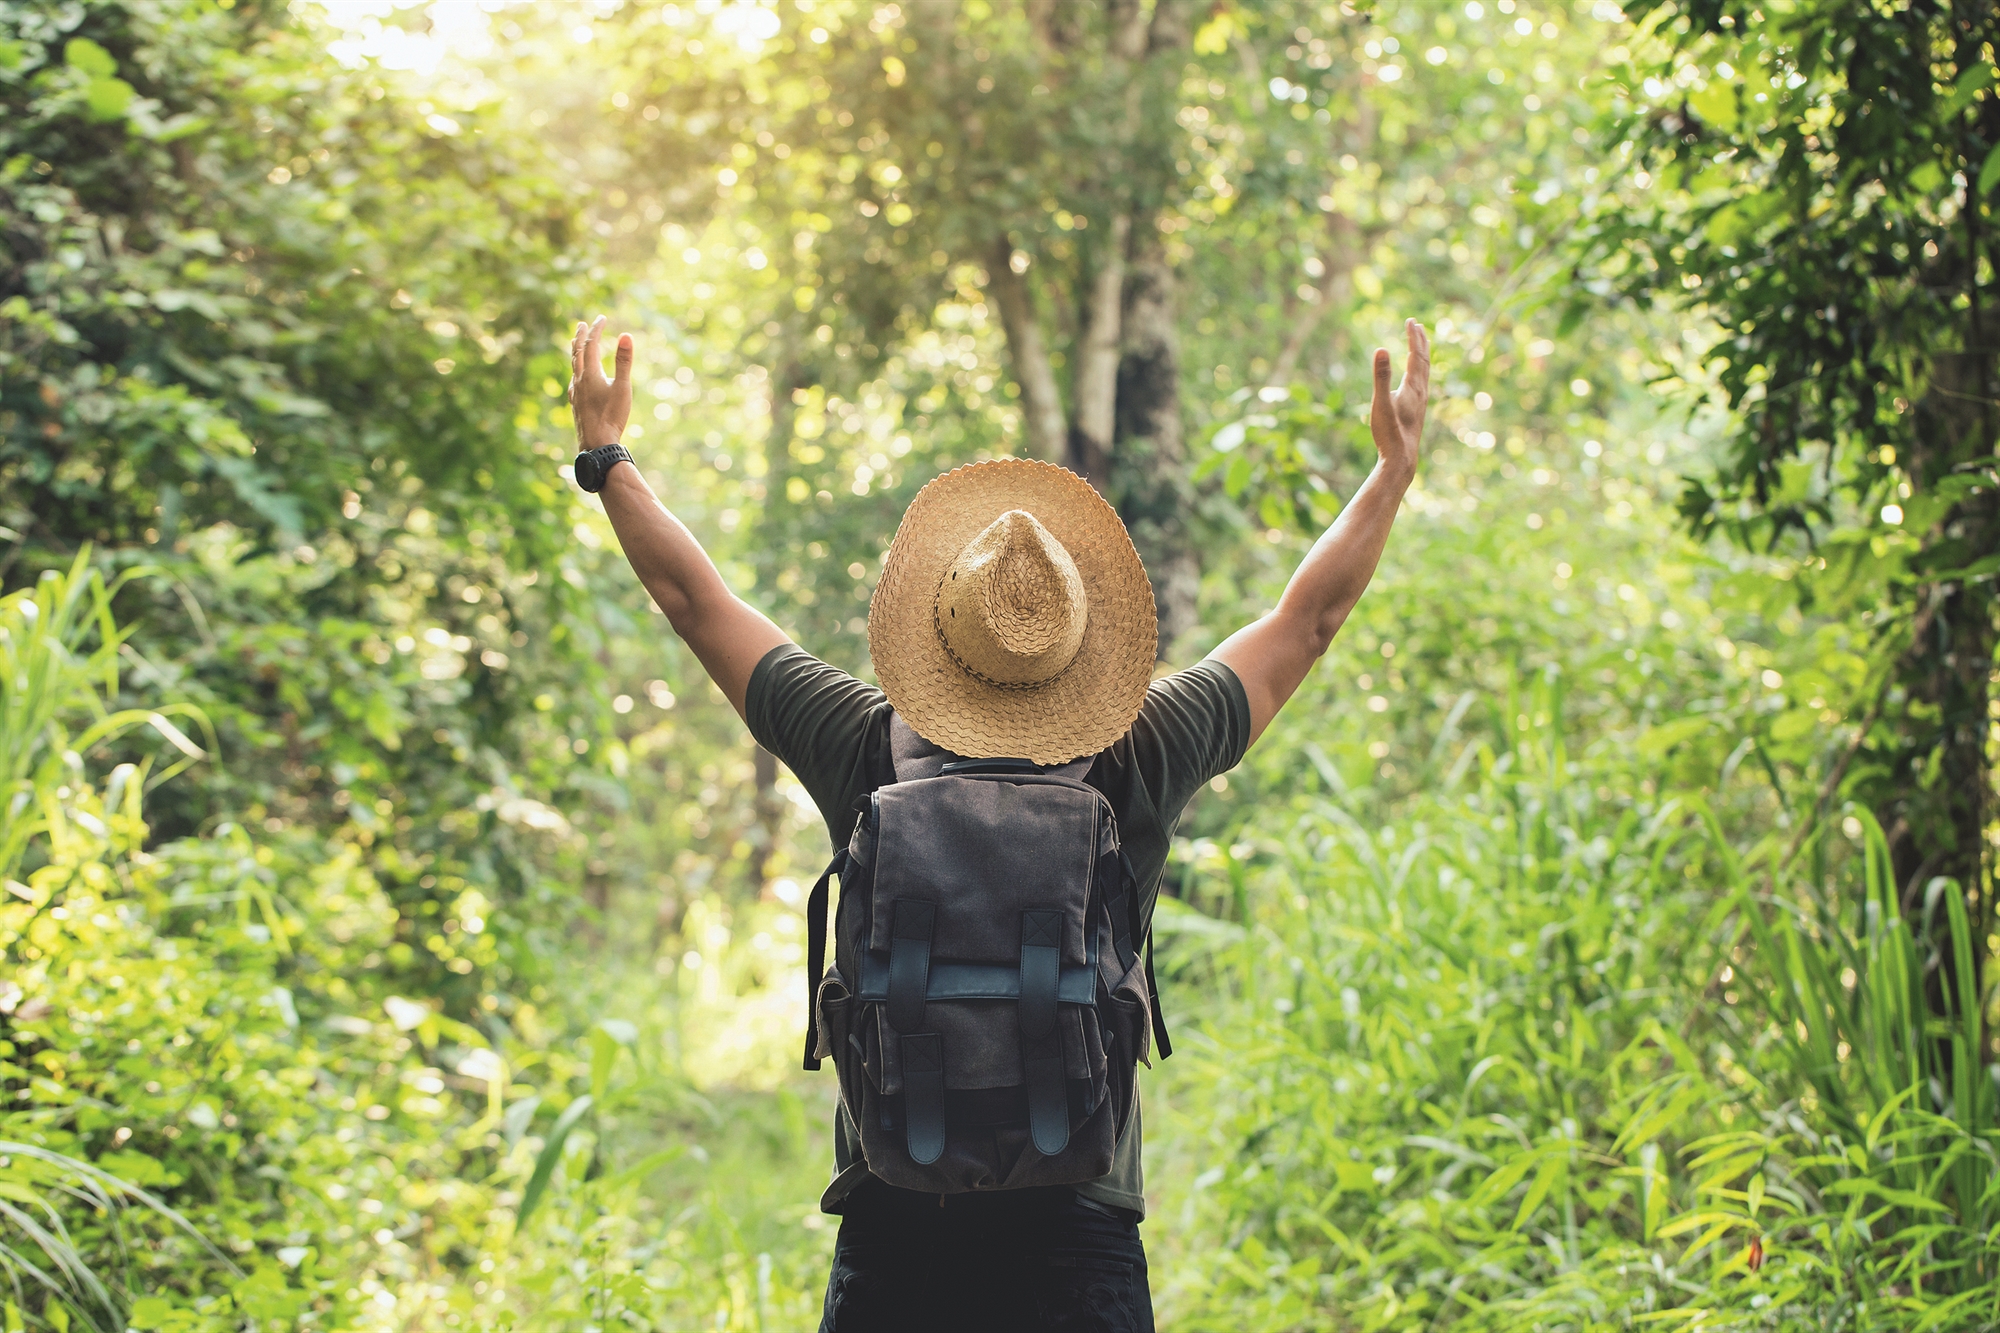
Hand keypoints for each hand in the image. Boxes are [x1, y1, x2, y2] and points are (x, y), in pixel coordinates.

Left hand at [568, 316, 632, 450]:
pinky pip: (573, 381)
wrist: (597, 444)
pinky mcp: (576, 404)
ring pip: (573, 367)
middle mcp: (579, 380)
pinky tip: (576, 378)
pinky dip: (575, 371)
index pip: (591, 345)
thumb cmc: (612, 416)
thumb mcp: (623, 387)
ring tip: (575, 344)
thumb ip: (623, 361)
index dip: (596, 330)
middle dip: (581, 336)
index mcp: (590, 374)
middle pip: (577, 353)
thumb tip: (626, 335)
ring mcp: (575, 393)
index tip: (602, 318)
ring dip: (575, 352)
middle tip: (582, 324)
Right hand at [1369, 319, 1429, 481]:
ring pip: (1425, 373)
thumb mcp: (1380, 403)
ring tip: (1420, 346)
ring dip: (1422, 356)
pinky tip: (1415, 378)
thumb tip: (1380, 348)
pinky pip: (1422, 385)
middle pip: (1424, 361)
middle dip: (1421, 342)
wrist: (1401, 460)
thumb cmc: (1389, 433)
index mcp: (1413, 387)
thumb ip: (1380, 376)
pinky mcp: (1417, 412)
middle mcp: (1420, 392)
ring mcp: (1420, 402)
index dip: (1413, 337)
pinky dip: (1419, 373)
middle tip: (1417, 325)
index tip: (1411, 321)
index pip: (1415, 355)